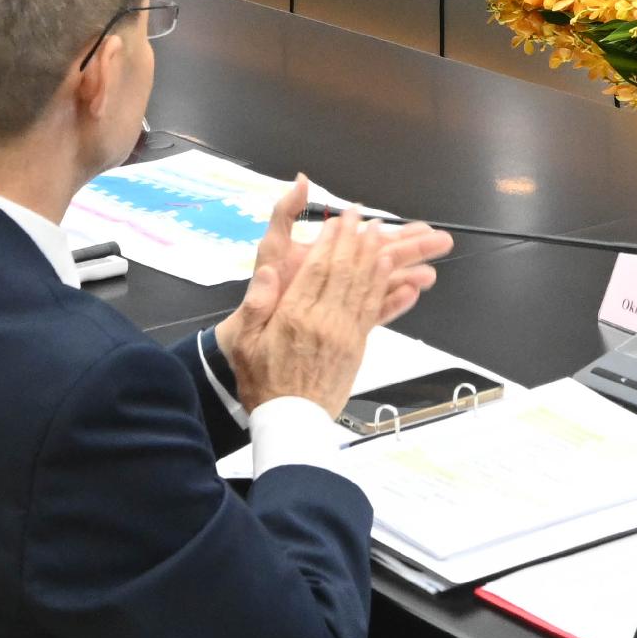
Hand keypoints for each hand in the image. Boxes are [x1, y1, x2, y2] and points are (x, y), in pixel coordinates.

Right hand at [217, 178, 452, 411]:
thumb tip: (269, 273)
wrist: (290, 422)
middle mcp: (323, 321)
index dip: (330, 241)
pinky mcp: (357, 346)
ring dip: (373, 255)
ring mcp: (344, 334)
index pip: (317, 269)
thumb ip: (256, 305)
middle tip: (361, 215)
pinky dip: (385, 286)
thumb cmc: (263, 383)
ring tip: (380, 232)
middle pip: (344, 270)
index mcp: (294, 316)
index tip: (337, 220)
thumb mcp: (245, 344)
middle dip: (353, 239)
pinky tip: (391, 270)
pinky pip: (374, 309)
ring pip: (363, 286)